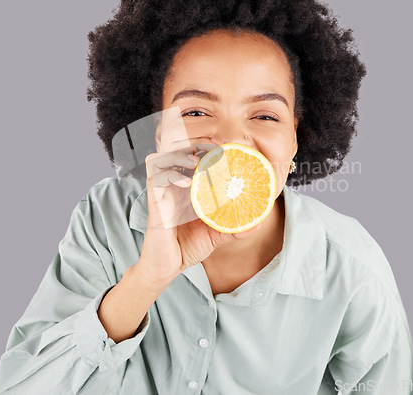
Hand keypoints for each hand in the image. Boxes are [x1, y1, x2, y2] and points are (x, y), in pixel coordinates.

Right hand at [135, 111, 260, 287]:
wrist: (166, 267)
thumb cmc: (187, 247)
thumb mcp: (215, 236)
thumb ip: (234, 228)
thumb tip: (258, 223)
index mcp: (188, 188)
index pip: (194, 158)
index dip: (207, 148)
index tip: (225, 146)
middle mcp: (174, 185)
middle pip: (179, 151)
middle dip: (197, 146)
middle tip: (216, 150)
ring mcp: (163, 191)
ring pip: (164, 157)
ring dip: (181, 155)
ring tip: (199, 162)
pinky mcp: (154, 200)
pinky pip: (156, 177)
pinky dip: (171, 174)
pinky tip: (187, 183)